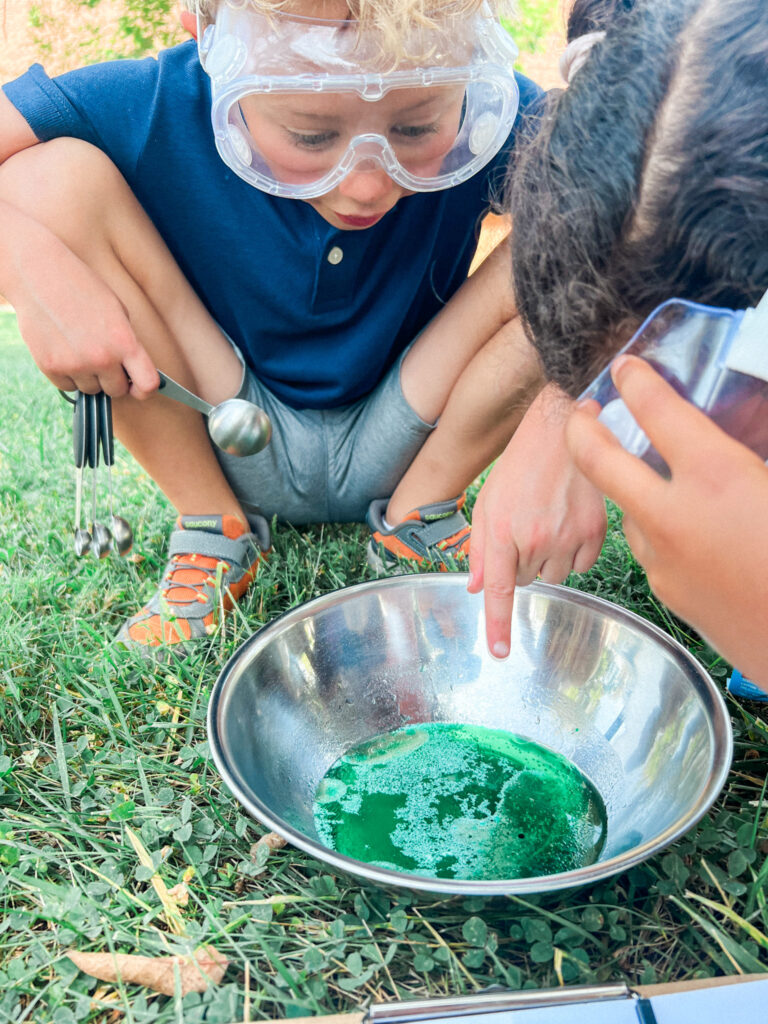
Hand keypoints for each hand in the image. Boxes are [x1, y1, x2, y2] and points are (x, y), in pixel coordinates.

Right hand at [2, 201, 157, 397]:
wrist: (39, 273)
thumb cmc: (82, 288)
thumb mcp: (118, 311)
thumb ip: (128, 344)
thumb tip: (133, 374)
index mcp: (125, 341)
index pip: (148, 384)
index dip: (145, 389)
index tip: (138, 385)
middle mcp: (102, 357)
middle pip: (117, 391)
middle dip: (113, 379)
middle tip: (102, 359)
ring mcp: (75, 364)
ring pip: (91, 390)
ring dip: (89, 376)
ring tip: (79, 347)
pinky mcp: (51, 367)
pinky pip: (68, 387)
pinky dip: (68, 375)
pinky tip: (64, 350)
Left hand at [469, 383, 606, 656]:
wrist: (563, 431)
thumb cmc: (520, 466)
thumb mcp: (488, 503)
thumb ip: (480, 549)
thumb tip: (476, 588)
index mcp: (504, 533)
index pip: (500, 591)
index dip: (498, 625)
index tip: (500, 654)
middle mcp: (537, 540)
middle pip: (526, 582)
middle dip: (520, 565)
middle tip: (523, 529)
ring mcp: (569, 537)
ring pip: (554, 577)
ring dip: (547, 560)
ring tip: (547, 523)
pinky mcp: (596, 532)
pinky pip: (581, 566)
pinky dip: (573, 553)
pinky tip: (568, 524)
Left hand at [566, 355, 767, 690]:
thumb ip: (750, 451)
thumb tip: (746, 428)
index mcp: (717, 477)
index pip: (660, 411)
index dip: (638, 381)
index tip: (626, 368)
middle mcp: (675, 515)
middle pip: (600, 461)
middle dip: (583, 430)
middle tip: (583, 413)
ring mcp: (663, 559)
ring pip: (630, 511)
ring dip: (638, 492)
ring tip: (663, 482)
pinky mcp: (665, 592)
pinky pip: (652, 550)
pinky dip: (663, 533)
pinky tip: (696, 536)